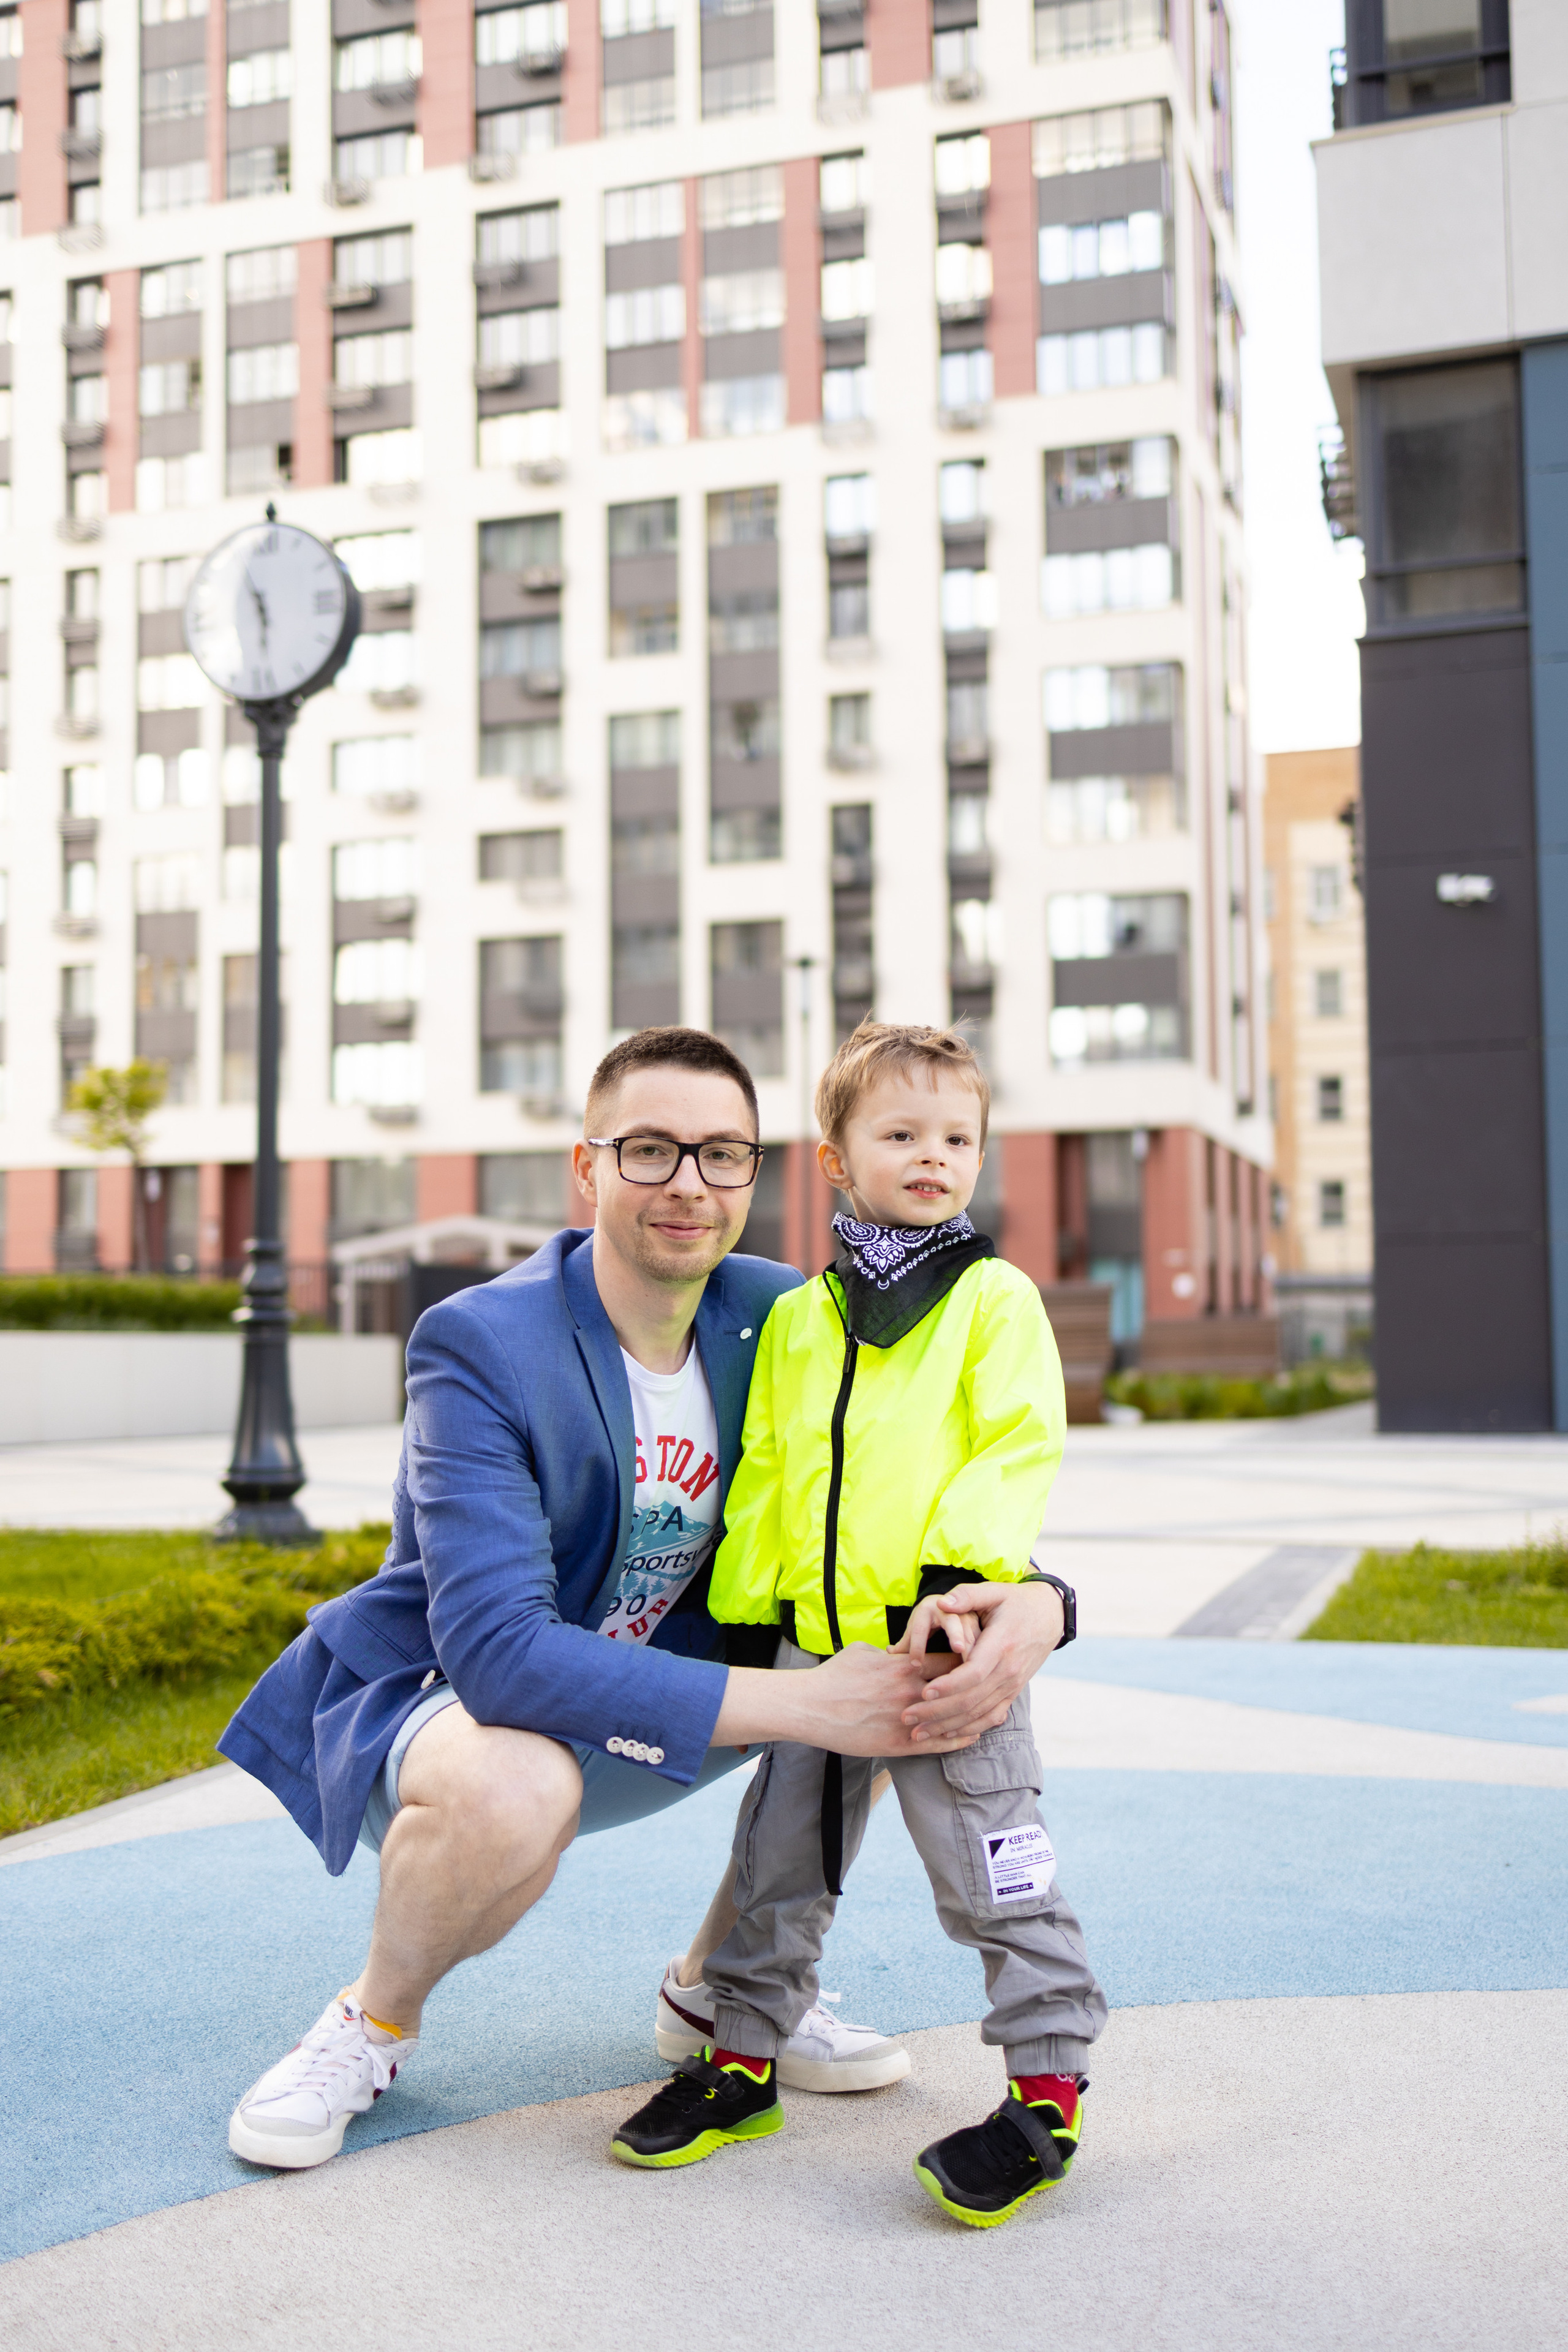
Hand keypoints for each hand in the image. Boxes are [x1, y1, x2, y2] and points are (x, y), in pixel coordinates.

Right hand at [714, 1643, 983, 1757]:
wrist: (810, 1707)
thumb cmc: (834, 1675)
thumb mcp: (864, 1651)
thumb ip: (890, 1652)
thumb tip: (901, 1650)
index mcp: (905, 1666)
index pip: (951, 1658)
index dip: (973, 1657)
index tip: (987, 1657)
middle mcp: (911, 1692)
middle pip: (960, 1688)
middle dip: (982, 1686)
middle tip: (1004, 1683)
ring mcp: (907, 1720)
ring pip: (954, 1718)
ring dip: (979, 1716)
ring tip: (999, 1713)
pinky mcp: (899, 1744)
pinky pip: (938, 1744)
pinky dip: (959, 1740)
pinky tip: (973, 1736)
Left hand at [899, 1582, 1065, 1743]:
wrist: (1050, 1617)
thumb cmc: (1017, 1602)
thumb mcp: (995, 1591)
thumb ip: (967, 1595)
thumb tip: (942, 1602)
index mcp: (1002, 1645)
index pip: (974, 1673)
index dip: (949, 1686)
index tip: (924, 1693)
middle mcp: (1008, 1671)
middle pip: (971, 1699)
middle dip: (937, 1712)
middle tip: (907, 1716)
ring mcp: (1012, 1685)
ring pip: (978, 1713)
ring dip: (947, 1726)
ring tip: (918, 1733)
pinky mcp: (1012, 1692)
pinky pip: (991, 1717)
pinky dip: (969, 1728)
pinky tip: (946, 1734)